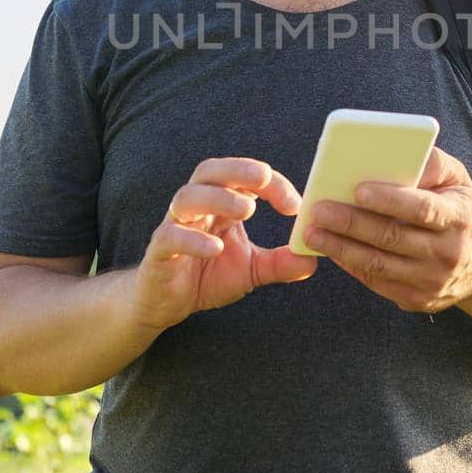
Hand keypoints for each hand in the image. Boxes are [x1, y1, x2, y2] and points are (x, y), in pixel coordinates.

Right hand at [133, 157, 316, 331]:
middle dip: (237, 169)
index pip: (244, 179)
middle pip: (210, 171)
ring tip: (247, 210)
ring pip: (188, 197)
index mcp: (220, 203)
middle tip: (264, 178)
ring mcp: (175, 225)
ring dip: (218, 198)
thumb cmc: (207, 276)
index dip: (271, 184)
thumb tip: (312, 258)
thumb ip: (279, 263)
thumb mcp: (251, 270)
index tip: (295, 205)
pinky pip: (171, 236)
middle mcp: (196, 207)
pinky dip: (193, 239)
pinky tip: (216, 248)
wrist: (167, 303)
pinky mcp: (159, 250)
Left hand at [302, 146, 471, 313]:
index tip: (357, 189)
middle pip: (392, 238)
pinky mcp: (417, 300)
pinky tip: (331, 250)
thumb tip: (397, 153)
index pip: (422, 209)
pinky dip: (350, 265)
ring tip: (313, 233)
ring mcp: (432, 282)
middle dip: (351, 223)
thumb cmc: (461, 211)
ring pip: (379, 264)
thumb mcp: (458, 181)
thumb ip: (432, 163)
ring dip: (341, 248)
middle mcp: (448, 254)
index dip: (389, 200)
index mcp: (459, 219)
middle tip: (319, 210)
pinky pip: (377, 282)